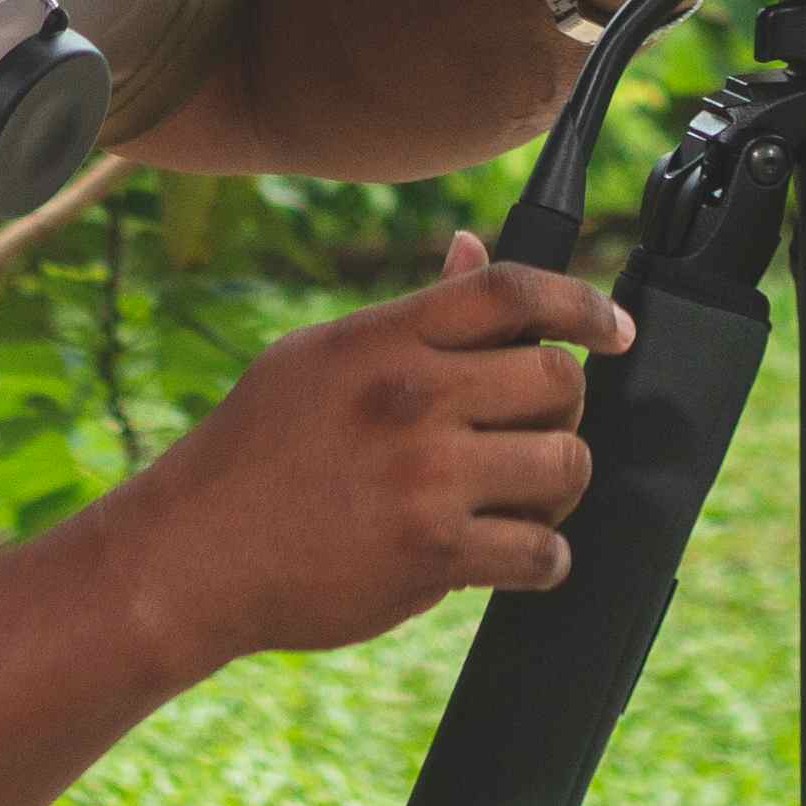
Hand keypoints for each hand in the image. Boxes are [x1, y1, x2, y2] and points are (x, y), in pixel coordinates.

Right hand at [107, 231, 629, 668]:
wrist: (192, 552)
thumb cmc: (254, 450)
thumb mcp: (321, 357)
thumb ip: (410, 314)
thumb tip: (472, 247)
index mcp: (386, 339)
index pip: (512, 291)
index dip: (582, 303)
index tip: (613, 329)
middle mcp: (413, 398)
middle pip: (558, 380)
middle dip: (564, 408)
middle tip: (536, 432)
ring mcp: (427, 477)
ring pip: (565, 465)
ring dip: (558, 486)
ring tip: (521, 497)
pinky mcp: (434, 555)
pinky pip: (542, 551)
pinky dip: (542, 558)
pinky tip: (512, 554)